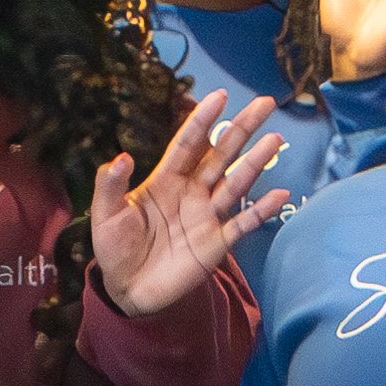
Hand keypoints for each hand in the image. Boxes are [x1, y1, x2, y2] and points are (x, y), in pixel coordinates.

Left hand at [86, 84, 292, 318]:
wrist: (128, 289)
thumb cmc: (114, 248)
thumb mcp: (105, 215)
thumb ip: (111, 186)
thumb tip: (122, 157)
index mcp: (165, 180)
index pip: (188, 144)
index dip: (203, 120)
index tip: (219, 96)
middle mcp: (192, 192)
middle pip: (221, 154)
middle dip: (242, 129)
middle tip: (265, 103)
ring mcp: (207, 216)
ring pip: (236, 183)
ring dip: (255, 162)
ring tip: (275, 140)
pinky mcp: (216, 243)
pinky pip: (243, 223)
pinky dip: (261, 211)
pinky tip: (279, 195)